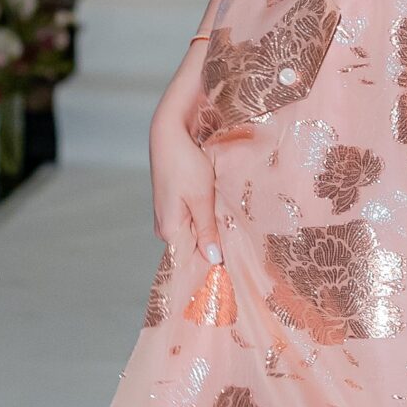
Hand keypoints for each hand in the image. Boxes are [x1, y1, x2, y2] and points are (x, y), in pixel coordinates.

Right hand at [149, 84, 221, 267]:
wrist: (169, 133)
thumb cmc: (184, 163)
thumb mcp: (201, 199)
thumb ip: (207, 231)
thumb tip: (213, 260)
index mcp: (170, 230)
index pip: (190, 261)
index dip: (211, 267)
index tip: (233, 273)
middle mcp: (165, 227)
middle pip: (193, 248)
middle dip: (215, 249)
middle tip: (241, 254)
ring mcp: (168, 216)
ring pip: (194, 233)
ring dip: (212, 233)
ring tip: (235, 235)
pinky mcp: (173, 205)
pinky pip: (192, 221)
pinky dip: (206, 220)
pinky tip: (221, 218)